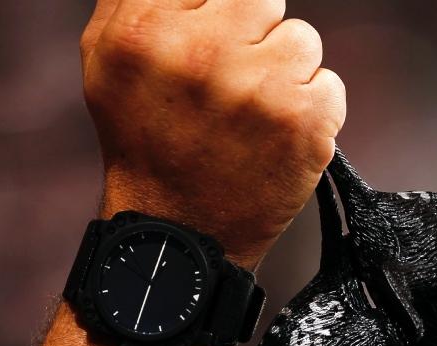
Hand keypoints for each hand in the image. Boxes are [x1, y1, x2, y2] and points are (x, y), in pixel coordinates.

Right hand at [80, 0, 346, 269]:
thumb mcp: (107, 56)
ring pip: (303, 39)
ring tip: (253, 110)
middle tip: (235, 77)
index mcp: (148, 31)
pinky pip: (329, 84)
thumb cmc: (144, 140)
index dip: (219, 13)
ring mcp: (260, 89)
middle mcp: (204, 54)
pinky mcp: (305, 123)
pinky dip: (311, 110)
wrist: (179, 231)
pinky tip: (276, 134)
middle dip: (256, 34)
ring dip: (286, 71)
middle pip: (265, 0)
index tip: (219, 40)